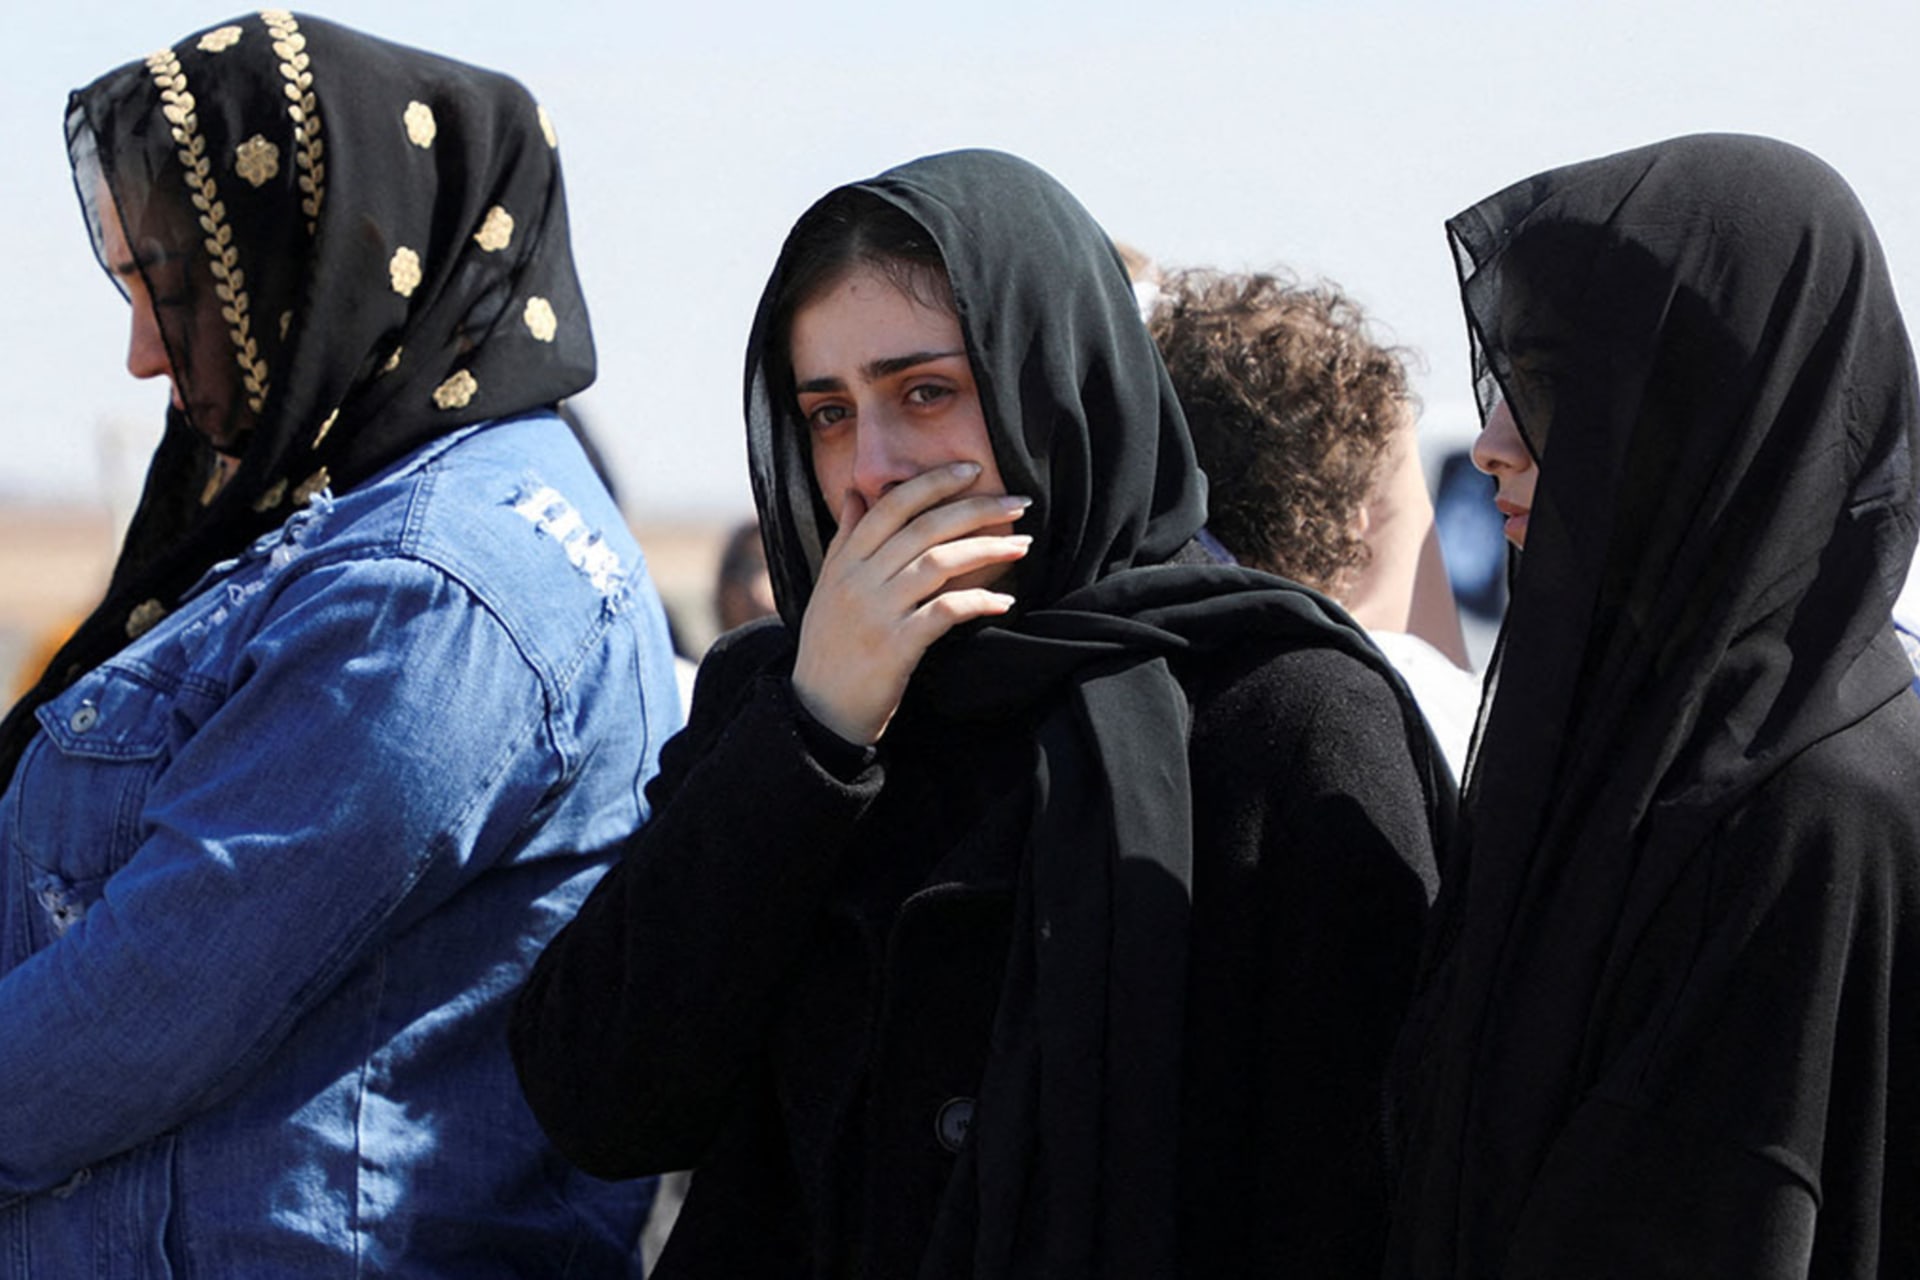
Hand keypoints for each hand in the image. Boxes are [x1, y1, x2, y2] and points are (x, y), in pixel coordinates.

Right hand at [791, 462, 1030, 744]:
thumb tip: (857, 493)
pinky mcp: (896, 646)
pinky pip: (945, 612)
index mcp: (845, 561)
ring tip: (1022, 546)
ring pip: (938, 563)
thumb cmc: (830, 646)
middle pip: (923, 527)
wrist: (817, 710)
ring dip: (986, 550)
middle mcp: (859, 580)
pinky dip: (978, 602)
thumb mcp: (828, 587)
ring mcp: (877, 612)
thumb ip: (846, 539)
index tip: (972, 470)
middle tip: (1018, 502)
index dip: (933, 482)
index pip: (891, 504)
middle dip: (976, 508)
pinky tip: (1004, 601)